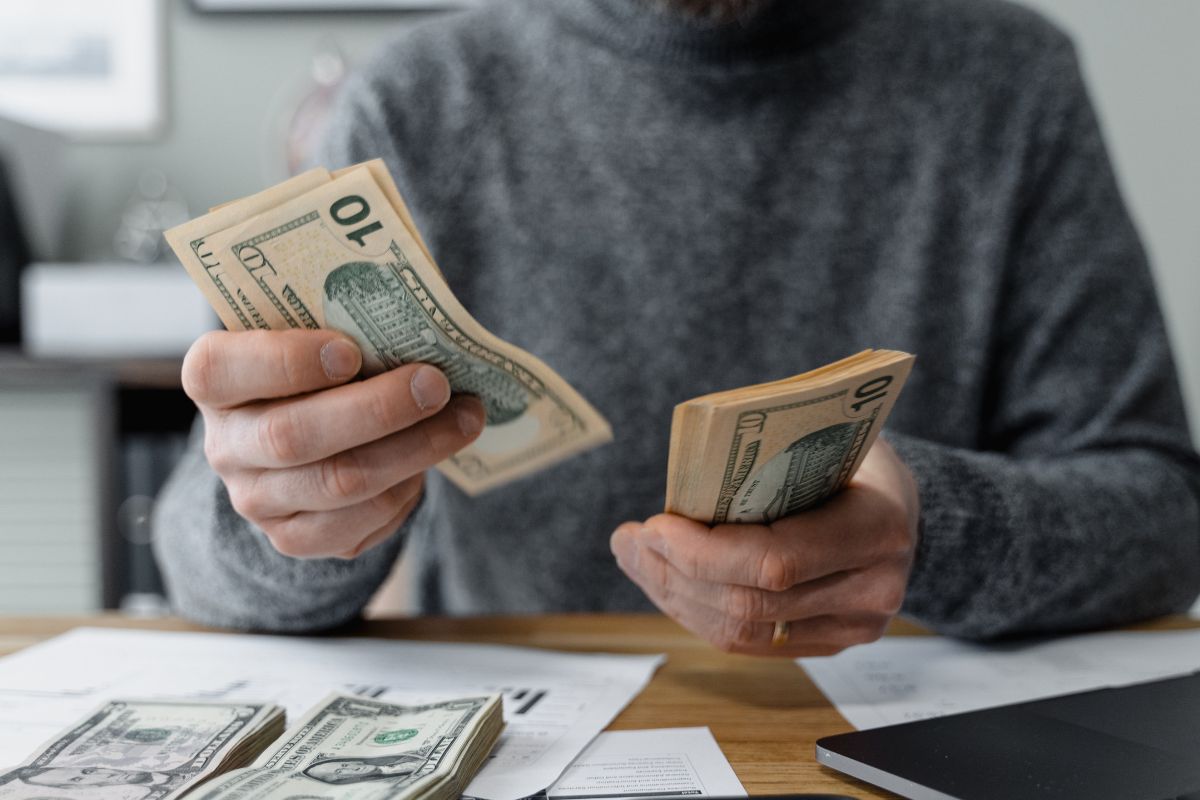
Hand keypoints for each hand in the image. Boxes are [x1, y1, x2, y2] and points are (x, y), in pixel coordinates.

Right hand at [182, 329, 484, 559]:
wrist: (310, 432)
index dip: (286, 361)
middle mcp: (225, 445)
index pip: (222, 370)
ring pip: (338, 483)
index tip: (351, 351)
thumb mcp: (317, 330)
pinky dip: (404, 491)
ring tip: (463, 418)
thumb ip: (346, 319)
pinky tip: (430, 460)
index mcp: (213, 378)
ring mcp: (256, 499)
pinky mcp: (295, 537)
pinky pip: (357, 524)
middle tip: (436, 384)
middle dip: (376, 409)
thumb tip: (419, 315)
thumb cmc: (322, 363)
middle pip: (292, 437)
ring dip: (413, 450)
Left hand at [611, 438, 918, 655]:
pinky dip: (697, 613)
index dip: (703, 552)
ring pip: (742, 631)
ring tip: (635, 557)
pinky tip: (666, 582)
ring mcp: (854, 627)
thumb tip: (682, 474)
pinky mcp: (830, 643)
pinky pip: (750, 643)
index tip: (653, 525)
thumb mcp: (822, 437)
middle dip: (673, 573)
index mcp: (877, 528)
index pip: (775, 562)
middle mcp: (872, 589)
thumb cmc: (854, 457)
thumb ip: (767, 457)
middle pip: (750, 603)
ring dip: (675, 596)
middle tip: (628, 539)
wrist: (903, 505)